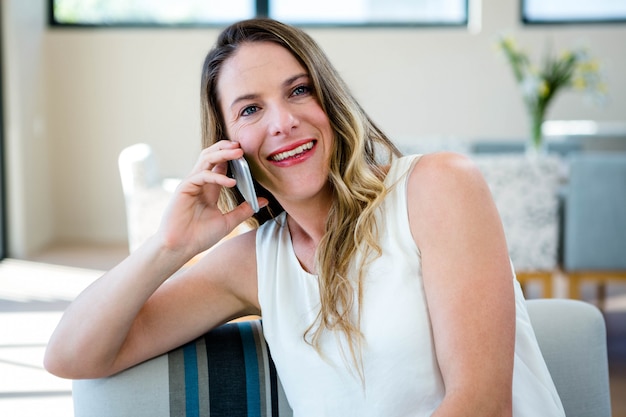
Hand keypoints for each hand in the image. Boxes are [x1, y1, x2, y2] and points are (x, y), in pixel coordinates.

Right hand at [156, 141, 263, 257]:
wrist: (180, 248)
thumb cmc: (199, 236)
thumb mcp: (228, 222)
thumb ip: (244, 210)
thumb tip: (262, 200)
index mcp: (209, 188)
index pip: (221, 165)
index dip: (233, 157)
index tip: (248, 154)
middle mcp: (200, 182)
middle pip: (211, 156)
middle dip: (226, 148)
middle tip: (243, 146)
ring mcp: (191, 184)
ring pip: (206, 159)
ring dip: (223, 154)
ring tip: (239, 152)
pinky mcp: (184, 188)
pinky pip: (202, 175)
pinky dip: (217, 176)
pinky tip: (231, 182)